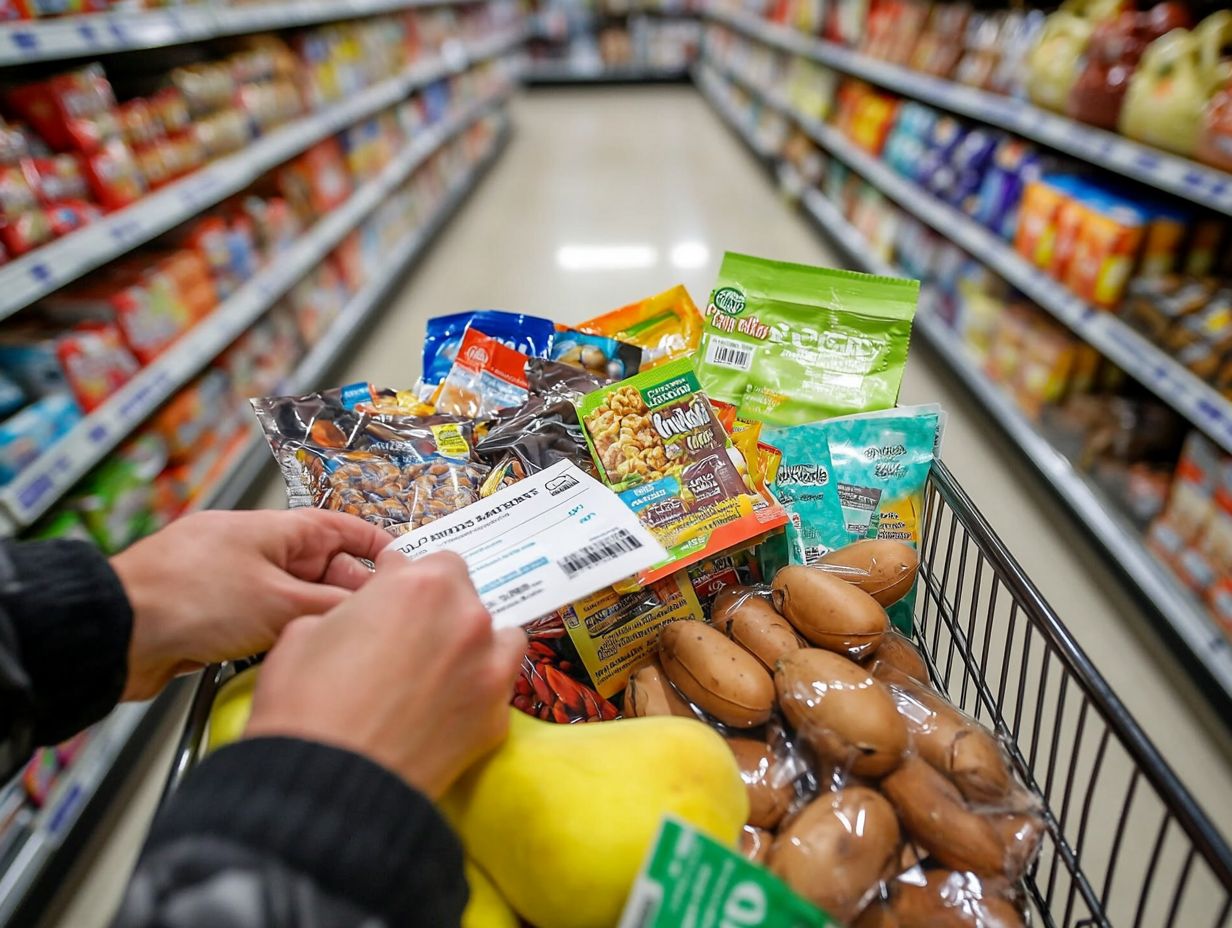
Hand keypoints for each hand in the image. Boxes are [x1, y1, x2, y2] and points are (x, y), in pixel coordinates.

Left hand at [112, 509, 390, 700]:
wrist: (115, 633)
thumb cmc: (187, 598)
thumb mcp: (279, 604)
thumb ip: (331, 609)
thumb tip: (371, 611)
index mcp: (273, 530)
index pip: (341, 527)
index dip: (377, 545)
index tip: (406, 564)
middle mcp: (255, 551)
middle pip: (322, 568)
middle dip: (350, 593)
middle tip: (379, 621)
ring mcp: (233, 583)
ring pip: (295, 600)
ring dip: (315, 621)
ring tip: (341, 644)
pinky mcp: (214, 616)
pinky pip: (266, 623)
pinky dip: (284, 637)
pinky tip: (298, 658)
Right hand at [245, 550, 525, 797]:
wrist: (328, 786)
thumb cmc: (305, 706)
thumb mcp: (305, 630)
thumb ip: (353, 607)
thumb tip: (366, 611)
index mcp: (421, 585)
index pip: (436, 561)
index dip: (412, 580)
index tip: (396, 598)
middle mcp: (467, 618)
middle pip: (467, 597)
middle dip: (441, 611)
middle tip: (408, 641)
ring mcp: (489, 667)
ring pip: (499, 636)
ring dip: (474, 644)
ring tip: (438, 671)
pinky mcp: (496, 717)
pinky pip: (499, 687)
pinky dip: (480, 689)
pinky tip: (448, 707)